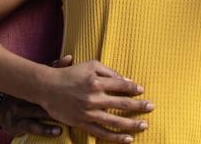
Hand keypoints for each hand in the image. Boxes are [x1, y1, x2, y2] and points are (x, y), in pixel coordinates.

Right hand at [0, 55, 72, 136]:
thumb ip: (52, 69)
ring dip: (55, 116)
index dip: (59, 76)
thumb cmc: (22, 93)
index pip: (45, 78)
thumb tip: (70, 57)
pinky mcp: (17, 124)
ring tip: (71, 119)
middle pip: (43, 96)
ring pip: (39, 113)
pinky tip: (58, 131)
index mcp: (29, 84)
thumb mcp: (33, 80)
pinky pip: (33, 127)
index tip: (76, 77)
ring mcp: (19, 111)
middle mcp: (23, 96)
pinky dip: (46, 129)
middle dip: (60, 99)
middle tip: (79, 102)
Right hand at [36, 59, 152, 142]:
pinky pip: (102, 133)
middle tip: (152, 107)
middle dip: (139, 106)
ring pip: (115, 121)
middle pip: (122, 104)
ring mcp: (88, 112)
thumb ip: (109, 72)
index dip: (134, 88)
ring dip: (132, 124)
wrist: (47, 87)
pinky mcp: (82, 123)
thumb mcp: (90, 65)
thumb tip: (128, 81)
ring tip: (145, 125)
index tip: (142, 91)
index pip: (121, 86)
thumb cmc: (71, 74)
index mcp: (97, 81)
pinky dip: (116, 137)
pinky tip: (128, 139)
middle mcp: (94, 98)